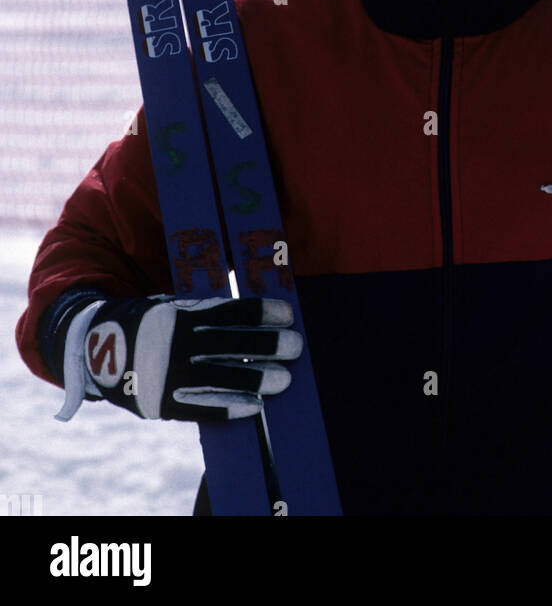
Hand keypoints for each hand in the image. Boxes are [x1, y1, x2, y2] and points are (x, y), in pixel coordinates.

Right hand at [79, 294, 301, 420]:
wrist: (93, 347)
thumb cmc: (149, 322)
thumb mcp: (171, 306)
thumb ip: (204, 311)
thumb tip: (253, 313)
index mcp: (180, 315)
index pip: (228, 311)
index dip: (260, 312)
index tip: (288, 313)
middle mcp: (175, 344)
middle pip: (230, 344)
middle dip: (266, 345)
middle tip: (296, 346)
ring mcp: (168, 375)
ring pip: (220, 377)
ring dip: (256, 378)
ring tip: (284, 379)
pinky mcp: (162, 402)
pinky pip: (201, 408)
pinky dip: (230, 406)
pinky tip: (255, 406)